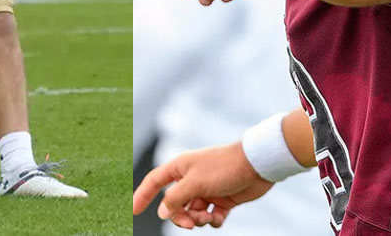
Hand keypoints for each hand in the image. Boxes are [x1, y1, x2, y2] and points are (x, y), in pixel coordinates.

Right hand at [132, 142, 275, 228]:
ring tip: (208, 217)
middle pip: (174, 204)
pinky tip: (218, 218)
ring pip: (192, 212)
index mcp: (181, 167)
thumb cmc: (224, 167)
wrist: (257, 165)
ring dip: (198, 220)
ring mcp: (207, 189)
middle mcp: (192, 178)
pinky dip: (213, 221)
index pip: (155, 182)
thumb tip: (162, 212)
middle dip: (180, 217)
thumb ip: (175, 198)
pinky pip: (210, 216)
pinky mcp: (222, 199)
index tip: (133, 211)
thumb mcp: (195, 183)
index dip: (142, 196)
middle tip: (190, 223)